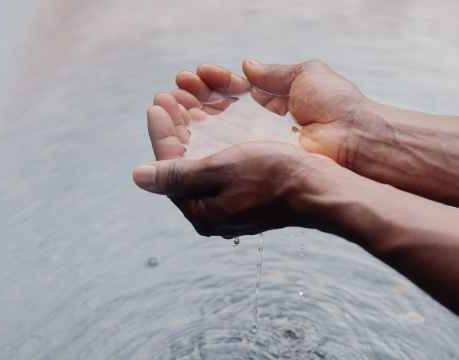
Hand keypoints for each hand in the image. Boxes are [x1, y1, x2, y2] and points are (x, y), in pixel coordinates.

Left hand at [132, 99, 339, 237]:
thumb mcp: (221, 169)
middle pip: (182, 166)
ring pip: (200, 164)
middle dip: (174, 129)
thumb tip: (138, 177)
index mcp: (201, 211)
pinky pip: (218, 166)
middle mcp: (212, 213)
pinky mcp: (246, 197)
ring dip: (191, 133)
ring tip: (187, 105)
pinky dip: (211, 143)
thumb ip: (177, 173)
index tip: (157, 104)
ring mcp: (230, 206)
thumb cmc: (274, 177)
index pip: (168, 168)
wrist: (320, 190)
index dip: (161, 133)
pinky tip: (212, 123)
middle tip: (168, 99)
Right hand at [174, 60, 395, 174]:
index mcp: (274, 103)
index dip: (212, 82)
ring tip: (170, 104)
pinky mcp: (257, 164)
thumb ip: (274, 73)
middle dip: (194, 98)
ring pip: (216, 131)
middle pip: (219, 111)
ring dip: (191, 117)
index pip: (234, 91)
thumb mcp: (306, 76)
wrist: (353, 139)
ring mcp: (259, 147)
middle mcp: (263, 126)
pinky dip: (201, 141)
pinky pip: (222, 152)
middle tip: (174, 90)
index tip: (193, 74)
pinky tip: (184, 127)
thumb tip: (246, 66)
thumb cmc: (336, 106)